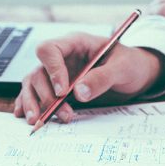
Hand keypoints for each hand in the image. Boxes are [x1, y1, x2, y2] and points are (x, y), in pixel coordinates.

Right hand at [14, 33, 164, 123]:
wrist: (137, 75)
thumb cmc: (131, 64)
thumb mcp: (123, 68)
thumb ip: (102, 78)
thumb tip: (79, 93)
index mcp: (75, 44)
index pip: (49, 50)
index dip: (52, 70)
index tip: (63, 92)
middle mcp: (62, 58)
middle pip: (39, 72)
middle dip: (46, 95)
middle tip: (64, 113)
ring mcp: (57, 73)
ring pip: (33, 84)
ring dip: (34, 103)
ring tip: (38, 122)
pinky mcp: (57, 88)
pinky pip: (36, 94)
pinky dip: (29, 105)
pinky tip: (27, 116)